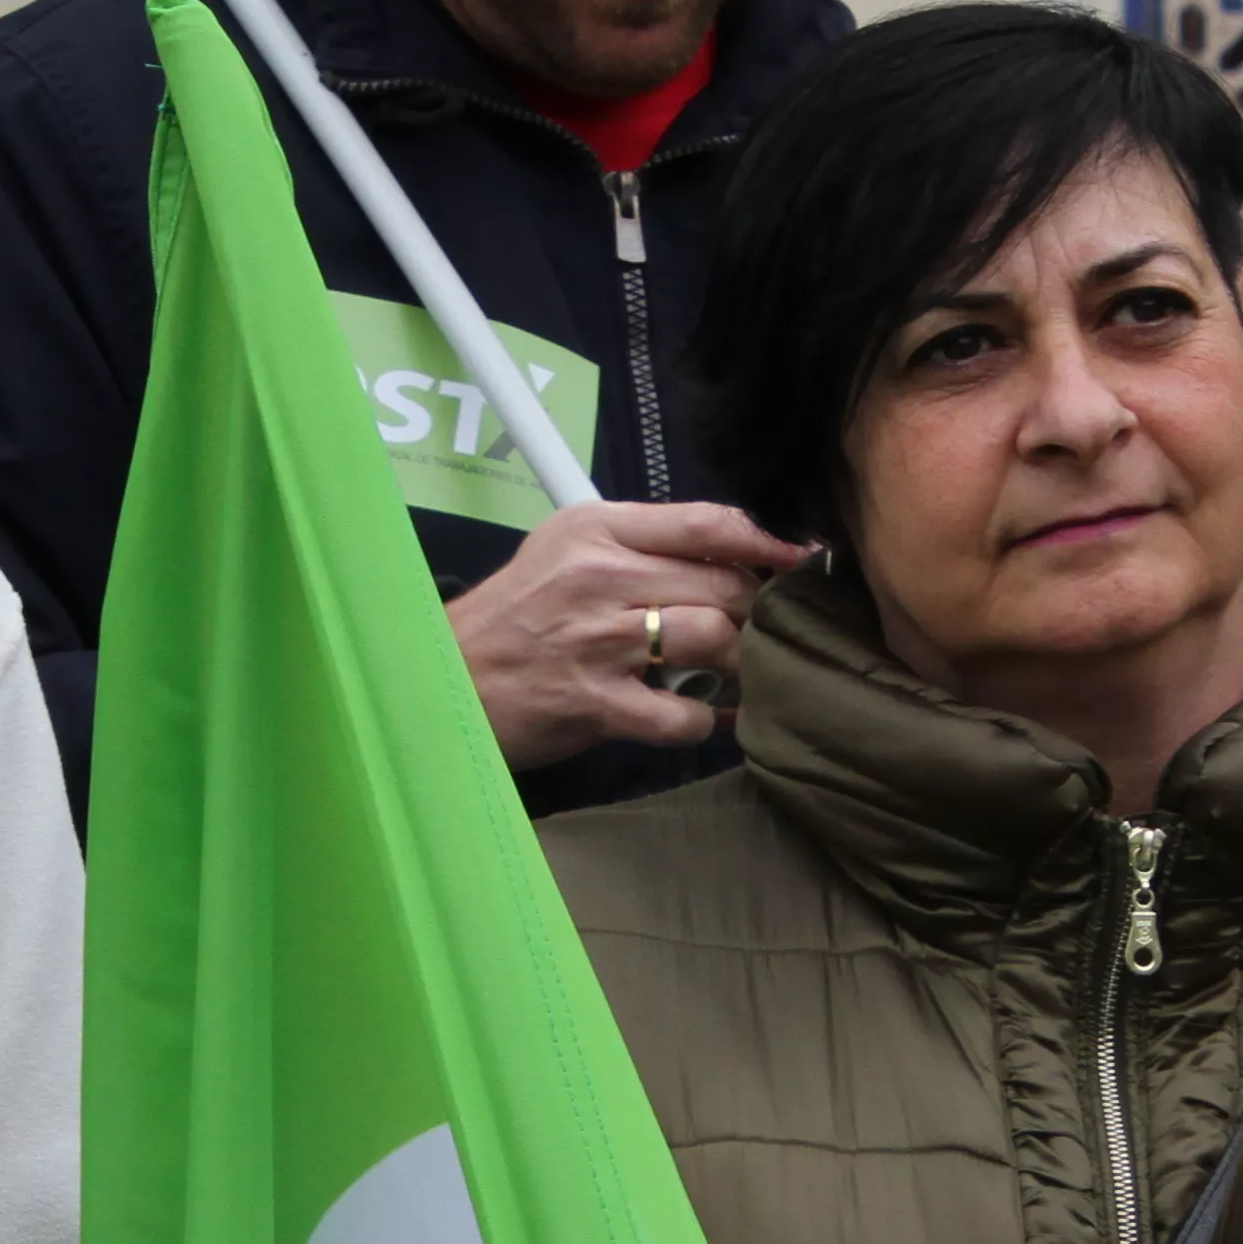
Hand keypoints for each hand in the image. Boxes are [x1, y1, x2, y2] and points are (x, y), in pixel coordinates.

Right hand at [447, 501, 810, 769]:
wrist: (441, 682)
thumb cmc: (512, 621)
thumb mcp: (563, 555)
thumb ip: (638, 549)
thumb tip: (730, 557)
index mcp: (595, 528)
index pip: (705, 522)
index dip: (767, 540)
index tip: (801, 557)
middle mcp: (598, 575)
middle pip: (723, 584)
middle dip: (754, 613)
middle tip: (757, 633)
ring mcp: (596, 640)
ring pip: (714, 639)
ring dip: (738, 664)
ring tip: (732, 674)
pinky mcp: (593, 702)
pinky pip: (684, 713)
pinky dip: (704, 721)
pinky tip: (700, 718)